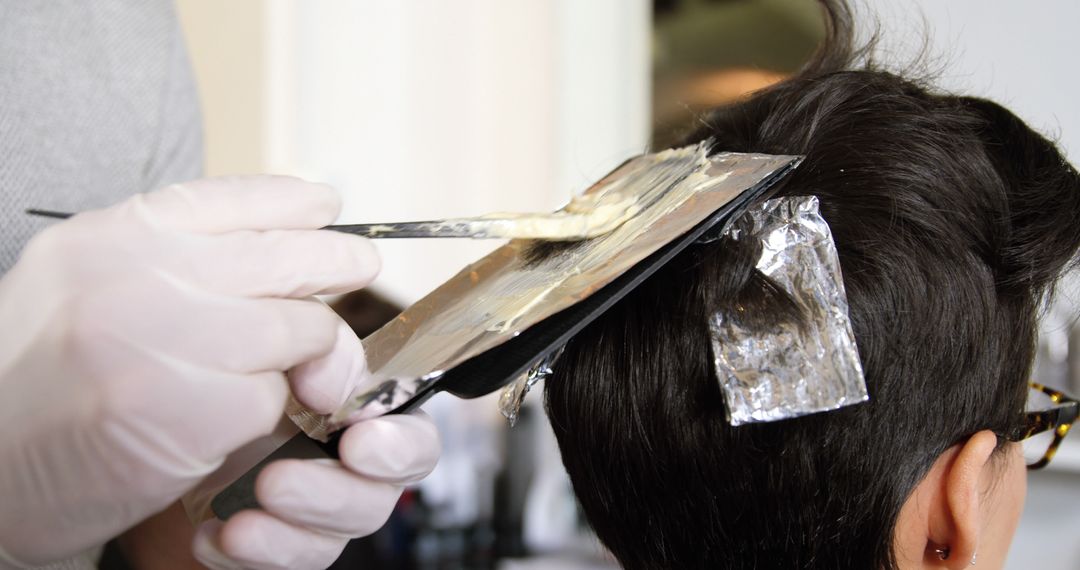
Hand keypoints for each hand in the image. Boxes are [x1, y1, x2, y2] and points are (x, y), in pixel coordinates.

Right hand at [0, 177, 379, 565]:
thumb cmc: (40, 378)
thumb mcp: (88, 282)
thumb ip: (173, 259)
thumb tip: (276, 246)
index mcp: (113, 237)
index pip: (232, 197)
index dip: (294, 202)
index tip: (328, 209)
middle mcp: (142, 278)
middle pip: (286, 255)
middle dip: (337, 262)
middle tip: (361, 266)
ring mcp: (171, 344)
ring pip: (298, 329)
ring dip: (303, 353)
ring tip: (287, 367)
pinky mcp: (195, 411)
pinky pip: (274, 397)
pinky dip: (263, 410)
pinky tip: (226, 418)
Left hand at [184, 321, 440, 569]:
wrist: (154, 411)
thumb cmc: (226, 365)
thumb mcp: (275, 338)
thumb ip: (323, 347)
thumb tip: (344, 384)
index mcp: (363, 415)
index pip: (413, 439)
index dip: (398, 449)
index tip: (357, 442)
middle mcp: (345, 468)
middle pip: (376, 500)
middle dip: (332, 496)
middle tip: (275, 481)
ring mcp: (310, 511)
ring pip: (330, 542)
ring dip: (288, 536)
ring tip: (238, 524)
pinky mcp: (271, 545)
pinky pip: (278, 566)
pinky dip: (247, 556)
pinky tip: (210, 536)